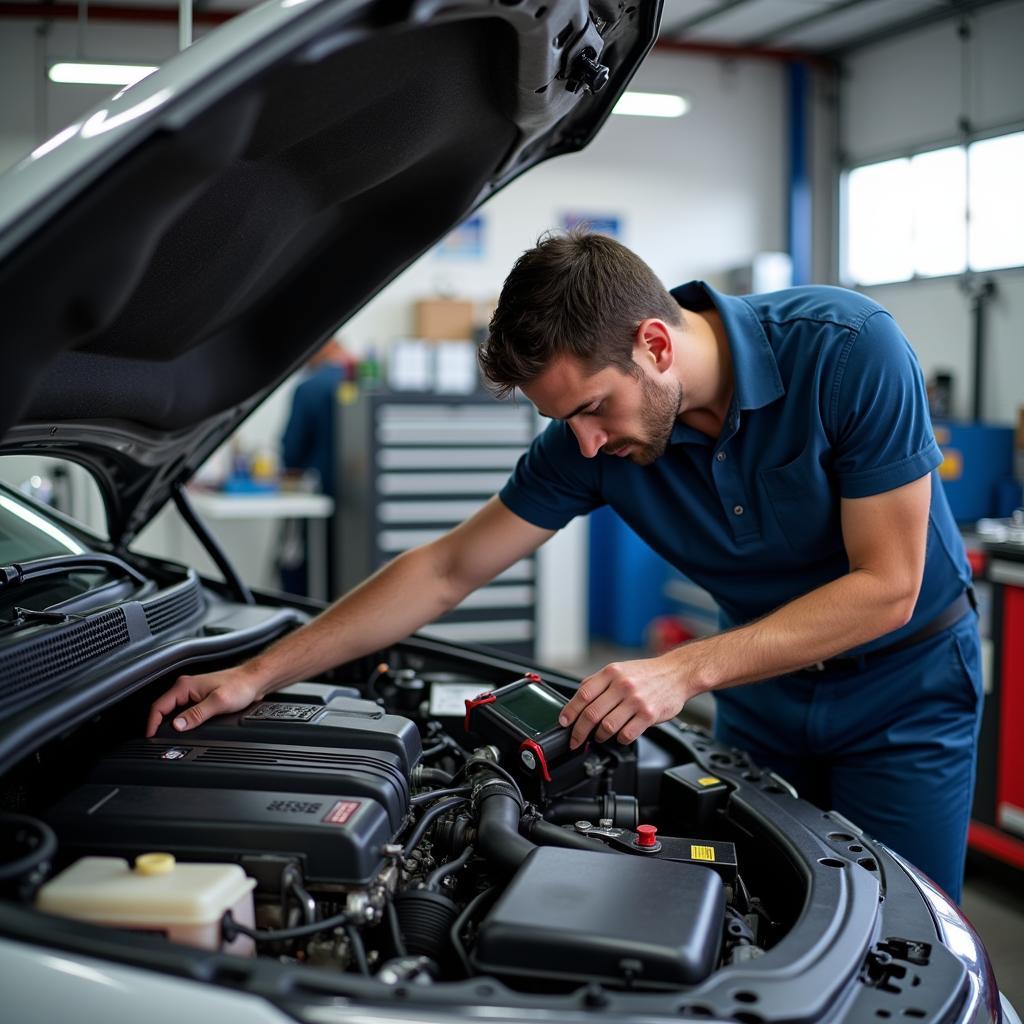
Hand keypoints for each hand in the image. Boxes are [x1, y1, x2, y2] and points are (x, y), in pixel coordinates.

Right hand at [145, 665, 265, 736]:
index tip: (150, 737)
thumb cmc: (240, 686)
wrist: (254, 681)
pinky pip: (183, 711)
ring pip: (173, 710)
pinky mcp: (200, 698)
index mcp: (185, 686)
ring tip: (167, 737)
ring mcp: (193, 692)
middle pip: (163, 709)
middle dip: (158, 725)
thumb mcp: (218, 702)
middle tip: (157, 741)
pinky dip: (180, 721)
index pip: (158, 706)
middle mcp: (186, 687)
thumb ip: (196, 714)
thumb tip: (178, 726)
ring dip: (169, 723)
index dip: (151, 724)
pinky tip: (184, 728)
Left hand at [557, 653, 695, 749]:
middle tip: (576, 740)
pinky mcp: (649, 715)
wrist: (677, 673)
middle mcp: (622, 685)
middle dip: (579, 732)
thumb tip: (577, 699)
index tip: (564, 723)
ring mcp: (636, 700)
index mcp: (611, 673)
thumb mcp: (620, 669)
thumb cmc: (647, 673)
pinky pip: (626, 734)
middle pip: (592, 714)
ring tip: (599, 737)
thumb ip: (599, 682)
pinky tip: (620, 736)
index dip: (570, 711)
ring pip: (607, 727)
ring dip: (599, 737)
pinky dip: (619, 739)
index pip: (583, 694)